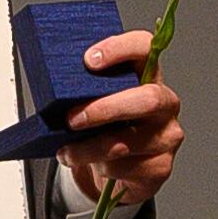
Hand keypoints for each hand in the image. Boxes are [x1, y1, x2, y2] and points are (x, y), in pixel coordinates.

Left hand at [53, 32, 183, 203]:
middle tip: (72, 118)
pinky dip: (101, 168)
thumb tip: (51, 87)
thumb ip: (84, 90)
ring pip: (127, 142)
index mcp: (146, 76)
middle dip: (104, 109)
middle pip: (147, 99)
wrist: (116, 169)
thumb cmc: (103, 127)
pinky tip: (89, 165)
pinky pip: (127, 168)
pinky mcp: (160, 167)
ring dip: (89, 148)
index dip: (119, 49)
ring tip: (67, 151)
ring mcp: (166, 136)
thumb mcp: (93, 102)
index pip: (144, 48)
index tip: (89, 60)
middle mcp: (164, 103)